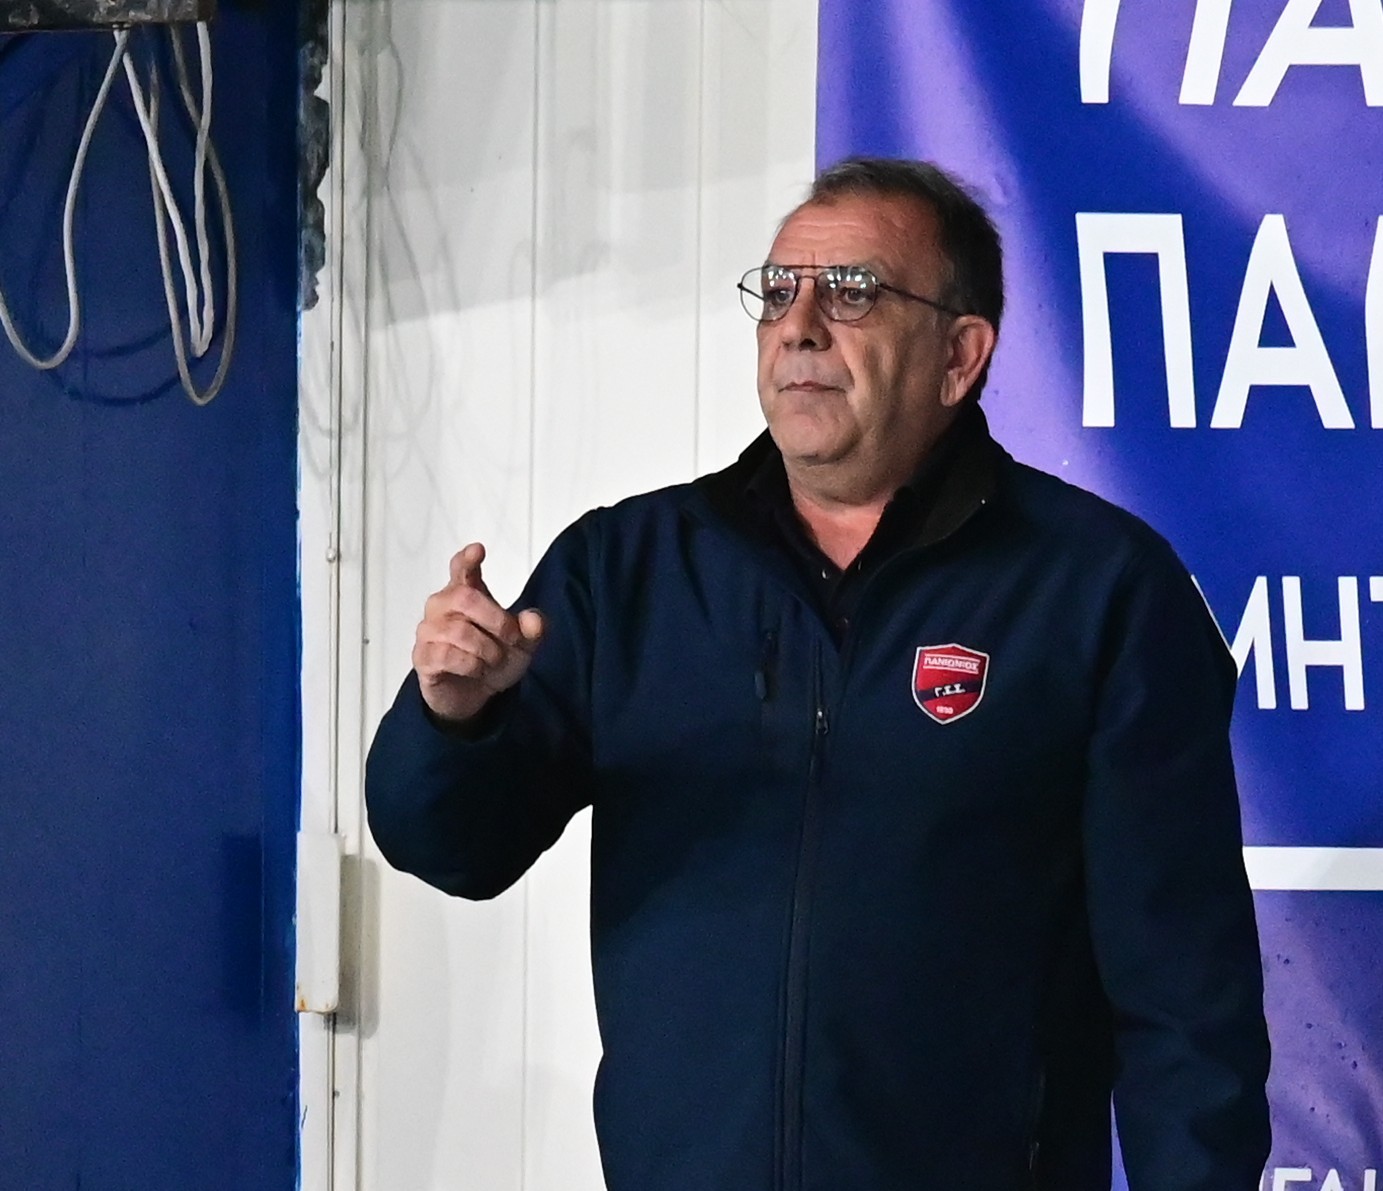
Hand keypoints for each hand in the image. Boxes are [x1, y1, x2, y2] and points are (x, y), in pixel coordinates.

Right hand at [411, 543, 545, 724]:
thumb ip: (533, 629)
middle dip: (496, 619)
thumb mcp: (523, 644)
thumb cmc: (493, 658)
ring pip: (460, 631)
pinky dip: (472, 666)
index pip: (461, 569)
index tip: (477, 549)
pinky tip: (476, 670)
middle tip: (512, 638)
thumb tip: (534, 621)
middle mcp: (442, 606)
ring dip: (487, 650)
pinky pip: (447, 656)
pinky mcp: (423, 656)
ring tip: (492, 660)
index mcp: (465, 593)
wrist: (475, 695)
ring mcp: (429, 630)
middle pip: (465, 597)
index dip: (467, 559)